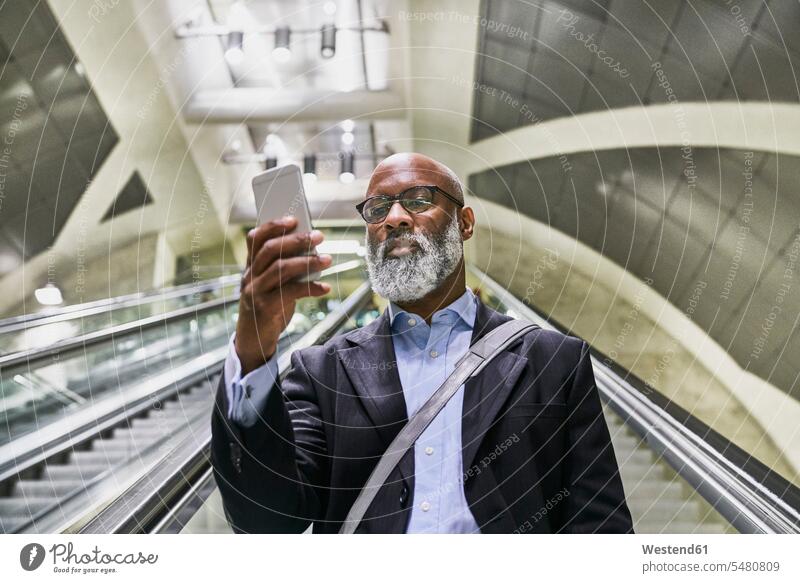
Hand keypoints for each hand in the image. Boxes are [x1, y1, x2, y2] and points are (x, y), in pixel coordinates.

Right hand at [235, 216, 331, 374]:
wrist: (253, 339)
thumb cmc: (267, 305)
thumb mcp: (270, 283)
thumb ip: (282, 267)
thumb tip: (310, 249)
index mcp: (250, 266)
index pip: (255, 238)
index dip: (273, 225)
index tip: (294, 219)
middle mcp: (250, 276)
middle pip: (271, 250)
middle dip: (296, 240)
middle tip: (319, 236)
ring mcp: (255, 292)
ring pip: (281, 269)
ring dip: (307, 261)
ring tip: (328, 259)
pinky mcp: (266, 308)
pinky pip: (291, 293)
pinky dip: (311, 288)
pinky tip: (325, 287)